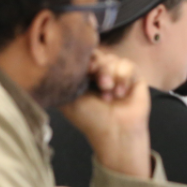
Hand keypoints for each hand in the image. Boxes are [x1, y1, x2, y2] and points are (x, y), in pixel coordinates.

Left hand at [59, 49, 151, 178]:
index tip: (86, 69)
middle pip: (99, 54)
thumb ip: (60, 81)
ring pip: (114, 59)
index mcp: (86, 76)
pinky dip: (123, 79)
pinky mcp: (135, 77)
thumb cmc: (91, 119)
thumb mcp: (68, 99)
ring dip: (111, 76)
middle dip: (99, 68)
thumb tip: (52, 63)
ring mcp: (118, 74)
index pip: (85, 56)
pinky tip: (120, 94)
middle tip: (101, 84)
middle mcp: (102, 72)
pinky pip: (128, 65)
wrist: (115, 132)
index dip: (85, 58)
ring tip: (109, 95)